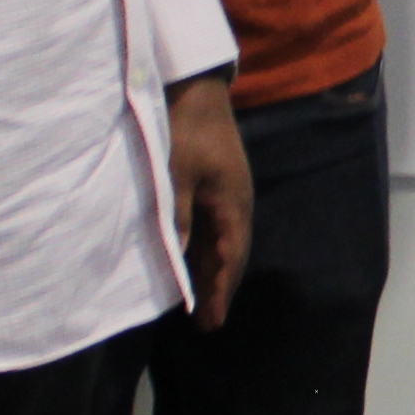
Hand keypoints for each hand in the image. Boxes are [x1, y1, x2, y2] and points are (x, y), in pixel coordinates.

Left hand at [166, 75, 248, 325]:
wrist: (196, 90)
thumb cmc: (185, 130)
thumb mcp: (177, 175)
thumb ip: (179, 217)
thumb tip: (178, 257)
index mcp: (232, 203)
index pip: (229, 258)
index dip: (220, 290)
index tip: (211, 321)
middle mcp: (237, 204)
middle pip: (231, 255)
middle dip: (220, 289)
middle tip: (208, 324)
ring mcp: (228, 195)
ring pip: (222, 243)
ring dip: (213, 272)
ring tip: (201, 303)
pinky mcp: (217, 186)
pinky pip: (215, 228)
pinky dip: (206, 251)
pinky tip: (194, 264)